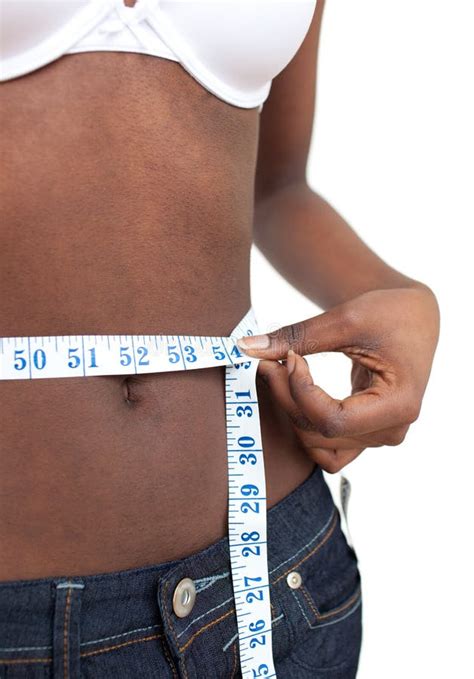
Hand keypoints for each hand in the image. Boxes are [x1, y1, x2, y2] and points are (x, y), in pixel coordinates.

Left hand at [237, 286, 439, 472]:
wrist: (413, 317)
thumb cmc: (388, 313)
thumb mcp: (345, 318)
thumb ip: (296, 336)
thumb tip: (244, 348)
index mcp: (399, 404)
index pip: (331, 419)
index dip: (298, 391)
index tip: (287, 357)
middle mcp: (392, 430)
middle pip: (320, 432)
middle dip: (286, 397)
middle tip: (268, 360)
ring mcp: (379, 436)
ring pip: (317, 444)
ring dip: (290, 411)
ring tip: (280, 372)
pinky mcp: (365, 434)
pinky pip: (326, 448)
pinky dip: (304, 426)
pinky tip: (295, 393)